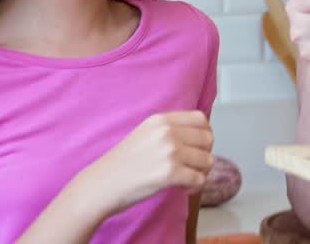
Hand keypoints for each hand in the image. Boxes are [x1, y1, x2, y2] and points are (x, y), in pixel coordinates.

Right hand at [80, 111, 214, 215]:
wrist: (102, 184)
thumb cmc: (123, 164)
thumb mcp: (146, 134)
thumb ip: (170, 130)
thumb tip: (202, 137)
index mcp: (161, 120)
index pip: (201, 119)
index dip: (205, 134)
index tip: (199, 148)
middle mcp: (167, 132)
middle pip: (208, 139)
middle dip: (205, 155)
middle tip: (194, 167)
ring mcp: (170, 151)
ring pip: (207, 160)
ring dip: (201, 173)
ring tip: (187, 180)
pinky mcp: (170, 173)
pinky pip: (200, 179)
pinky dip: (196, 187)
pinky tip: (184, 189)